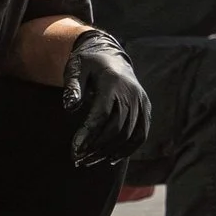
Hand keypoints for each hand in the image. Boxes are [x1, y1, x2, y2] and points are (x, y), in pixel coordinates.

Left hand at [61, 29, 148, 165]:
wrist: (110, 55)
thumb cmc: (88, 63)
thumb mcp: (76, 68)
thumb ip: (73, 86)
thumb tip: (69, 106)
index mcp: (113, 82)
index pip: (102, 113)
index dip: (89, 133)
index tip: (75, 149)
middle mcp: (132, 93)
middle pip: (117, 128)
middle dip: (96, 147)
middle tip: (78, 158)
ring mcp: (141, 101)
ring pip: (128, 135)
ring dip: (108, 152)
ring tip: (89, 161)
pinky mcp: (146, 109)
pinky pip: (140, 135)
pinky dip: (127, 150)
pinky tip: (110, 158)